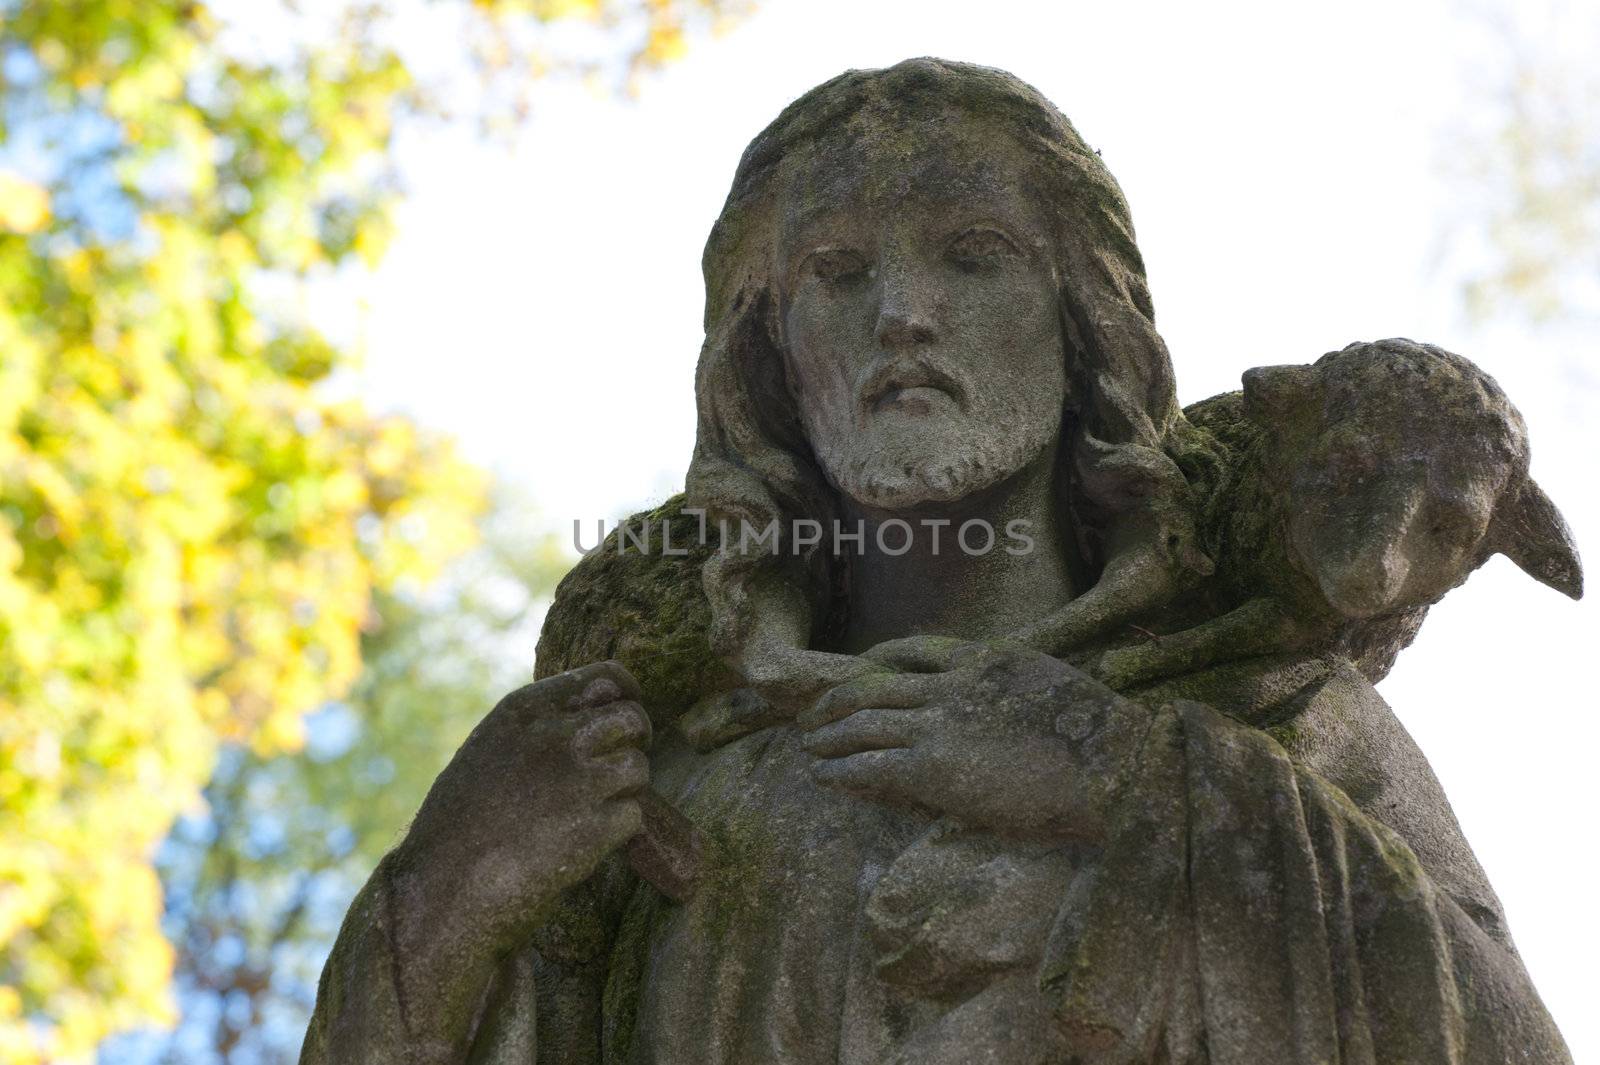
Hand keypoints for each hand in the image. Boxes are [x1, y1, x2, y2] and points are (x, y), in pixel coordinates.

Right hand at [389, 661, 650, 961]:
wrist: (441, 891)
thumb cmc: (456, 829)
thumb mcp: (486, 753)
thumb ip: (534, 731)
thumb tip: (587, 720)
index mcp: (525, 711)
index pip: (606, 678)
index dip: (625, 697)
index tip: (623, 719)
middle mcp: (556, 737)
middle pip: (632, 718)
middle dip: (635, 742)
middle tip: (620, 768)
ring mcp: (578, 781)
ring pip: (638, 767)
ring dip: (626, 790)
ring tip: (595, 811)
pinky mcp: (594, 829)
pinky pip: (633, 816)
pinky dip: (620, 831)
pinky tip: (589, 844)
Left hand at [799, 637, 1147, 840]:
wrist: (1115, 768)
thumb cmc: (1104, 744)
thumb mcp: (1056, 690)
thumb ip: (1018, 690)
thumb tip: (1004, 711)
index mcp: (987, 658)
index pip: (917, 648)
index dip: (878, 662)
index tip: (860, 670)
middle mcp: (956, 684)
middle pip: (876, 684)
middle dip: (837, 699)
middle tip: (813, 716)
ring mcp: (943, 724)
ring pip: (864, 721)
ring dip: (828, 735)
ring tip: (807, 748)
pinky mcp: (936, 767)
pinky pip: (871, 763)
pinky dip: (840, 768)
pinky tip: (824, 776)